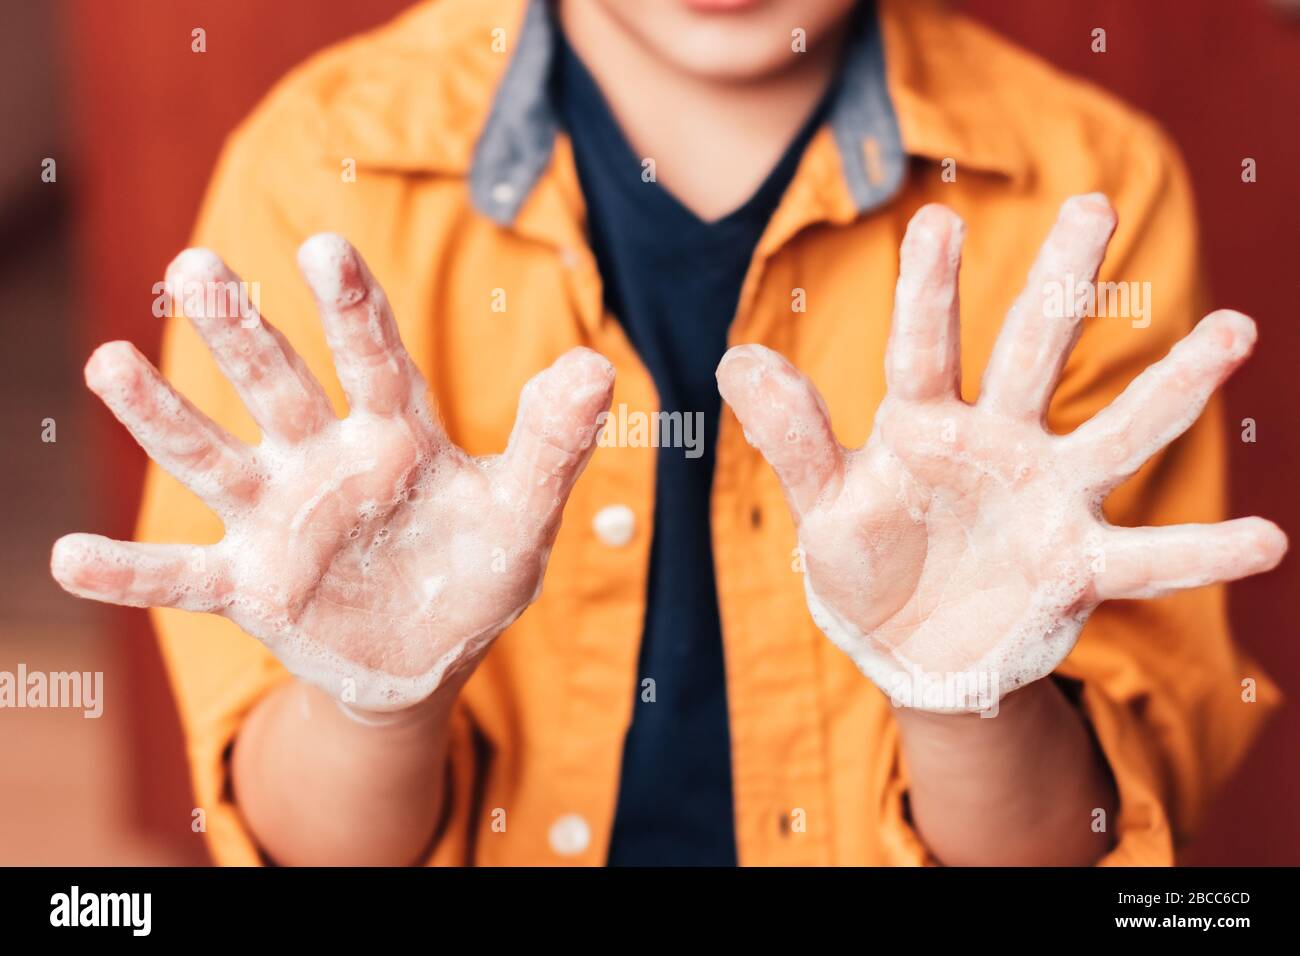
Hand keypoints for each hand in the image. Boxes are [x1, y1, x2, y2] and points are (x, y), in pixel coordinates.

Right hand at [51, 235, 613, 712]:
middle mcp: (326, 461)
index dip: (353, 310)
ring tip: (107, 362)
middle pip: (278, 387)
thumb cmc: (475, 569)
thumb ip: (551, 445)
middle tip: (197, 265)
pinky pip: (182, 578)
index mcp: (396, 433)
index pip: (374, 359)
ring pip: (214, 459)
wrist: (428, 653)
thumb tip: (597, 366)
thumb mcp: (522, 512)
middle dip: (242, 332)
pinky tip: (69, 559)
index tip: (329, 251)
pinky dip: (132, 574)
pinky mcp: (250, 583)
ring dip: (163, 417)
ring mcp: (280, 520)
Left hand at [717, 195, 1286, 711]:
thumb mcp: (823, 506)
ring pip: (1114, 435)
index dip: (928, 291)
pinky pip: (1146, 558)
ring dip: (1171, 390)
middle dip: (1060, 286)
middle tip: (1092, 206)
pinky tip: (1268, 541)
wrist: (911, 646)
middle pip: (1031, 355)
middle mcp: (995, 443)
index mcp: (921, 424)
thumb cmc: (865, 562)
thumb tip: (736, 359)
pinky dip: (1201, 552)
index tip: (936, 221)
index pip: (922, 349)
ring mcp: (1044, 499)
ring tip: (1234, 333)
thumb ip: (794, 438)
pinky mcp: (1077, 563)